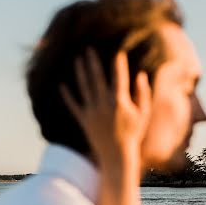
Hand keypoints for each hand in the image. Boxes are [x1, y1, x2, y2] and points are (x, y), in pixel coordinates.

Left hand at [61, 49, 151, 167]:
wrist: (117, 155)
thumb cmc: (133, 134)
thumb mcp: (143, 114)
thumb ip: (143, 94)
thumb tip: (141, 75)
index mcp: (119, 102)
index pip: (118, 77)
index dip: (118, 63)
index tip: (118, 52)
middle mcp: (103, 104)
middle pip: (96, 78)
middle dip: (93, 62)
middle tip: (88, 49)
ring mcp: (92, 112)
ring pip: (84, 87)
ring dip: (80, 72)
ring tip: (77, 59)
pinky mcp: (83, 120)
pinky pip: (73, 105)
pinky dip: (67, 96)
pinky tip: (61, 86)